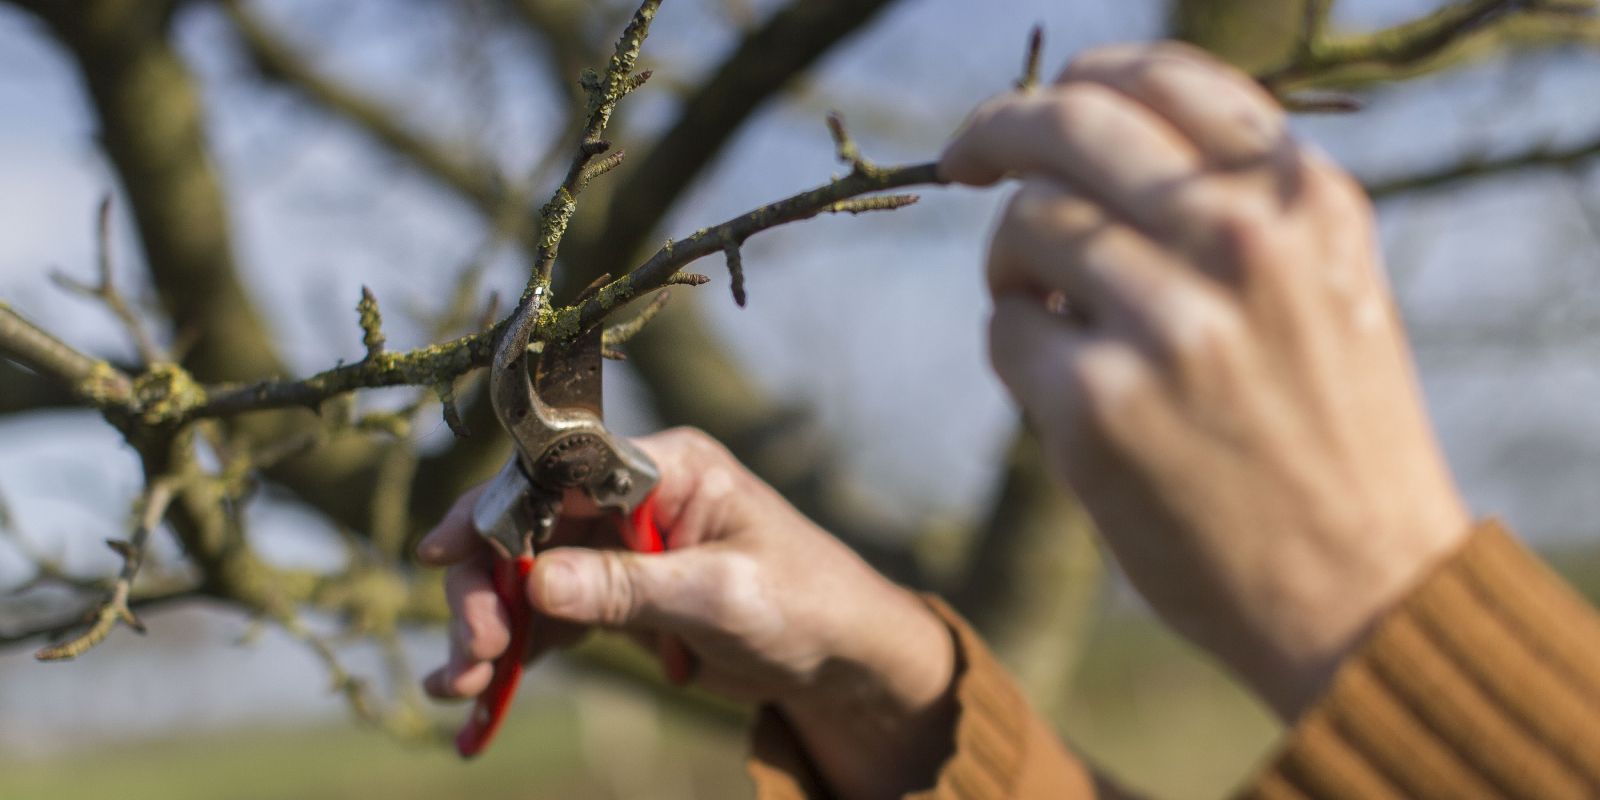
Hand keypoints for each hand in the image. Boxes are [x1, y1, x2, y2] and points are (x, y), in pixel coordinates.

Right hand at [417, 428, 955, 799]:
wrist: (844, 658)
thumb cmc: (806, 604)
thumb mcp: (721, 596)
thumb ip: (629, 587)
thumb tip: (536, 580)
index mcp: (664, 467)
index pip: (558, 472)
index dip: (494, 508)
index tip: (446, 553)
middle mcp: (631, 497)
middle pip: (526, 525)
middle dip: (487, 586)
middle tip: (470, 650)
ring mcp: (619, 547)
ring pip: (524, 575)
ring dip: (487, 626)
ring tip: (459, 685)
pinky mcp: (615, 597)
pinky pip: (547, 617)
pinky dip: (511, 651)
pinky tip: (475, 691)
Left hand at [942, 43, 1469, 717]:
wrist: (1363, 589)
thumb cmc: (1332, 434)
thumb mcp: (1325, 283)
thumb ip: (1235, 201)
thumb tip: (1090, 127)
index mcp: (1303, 200)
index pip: (1162, 78)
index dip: (1078, 76)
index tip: (1033, 105)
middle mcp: (1242, 243)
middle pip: (1069, 126)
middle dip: (997, 130)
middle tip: (963, 156)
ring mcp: (1169, 323)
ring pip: (1025, 225)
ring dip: (1012, 263)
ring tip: (1048, 311)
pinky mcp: (1099, 406)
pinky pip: (1005, 329)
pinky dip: (1016, 347)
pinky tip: (1064, 388)